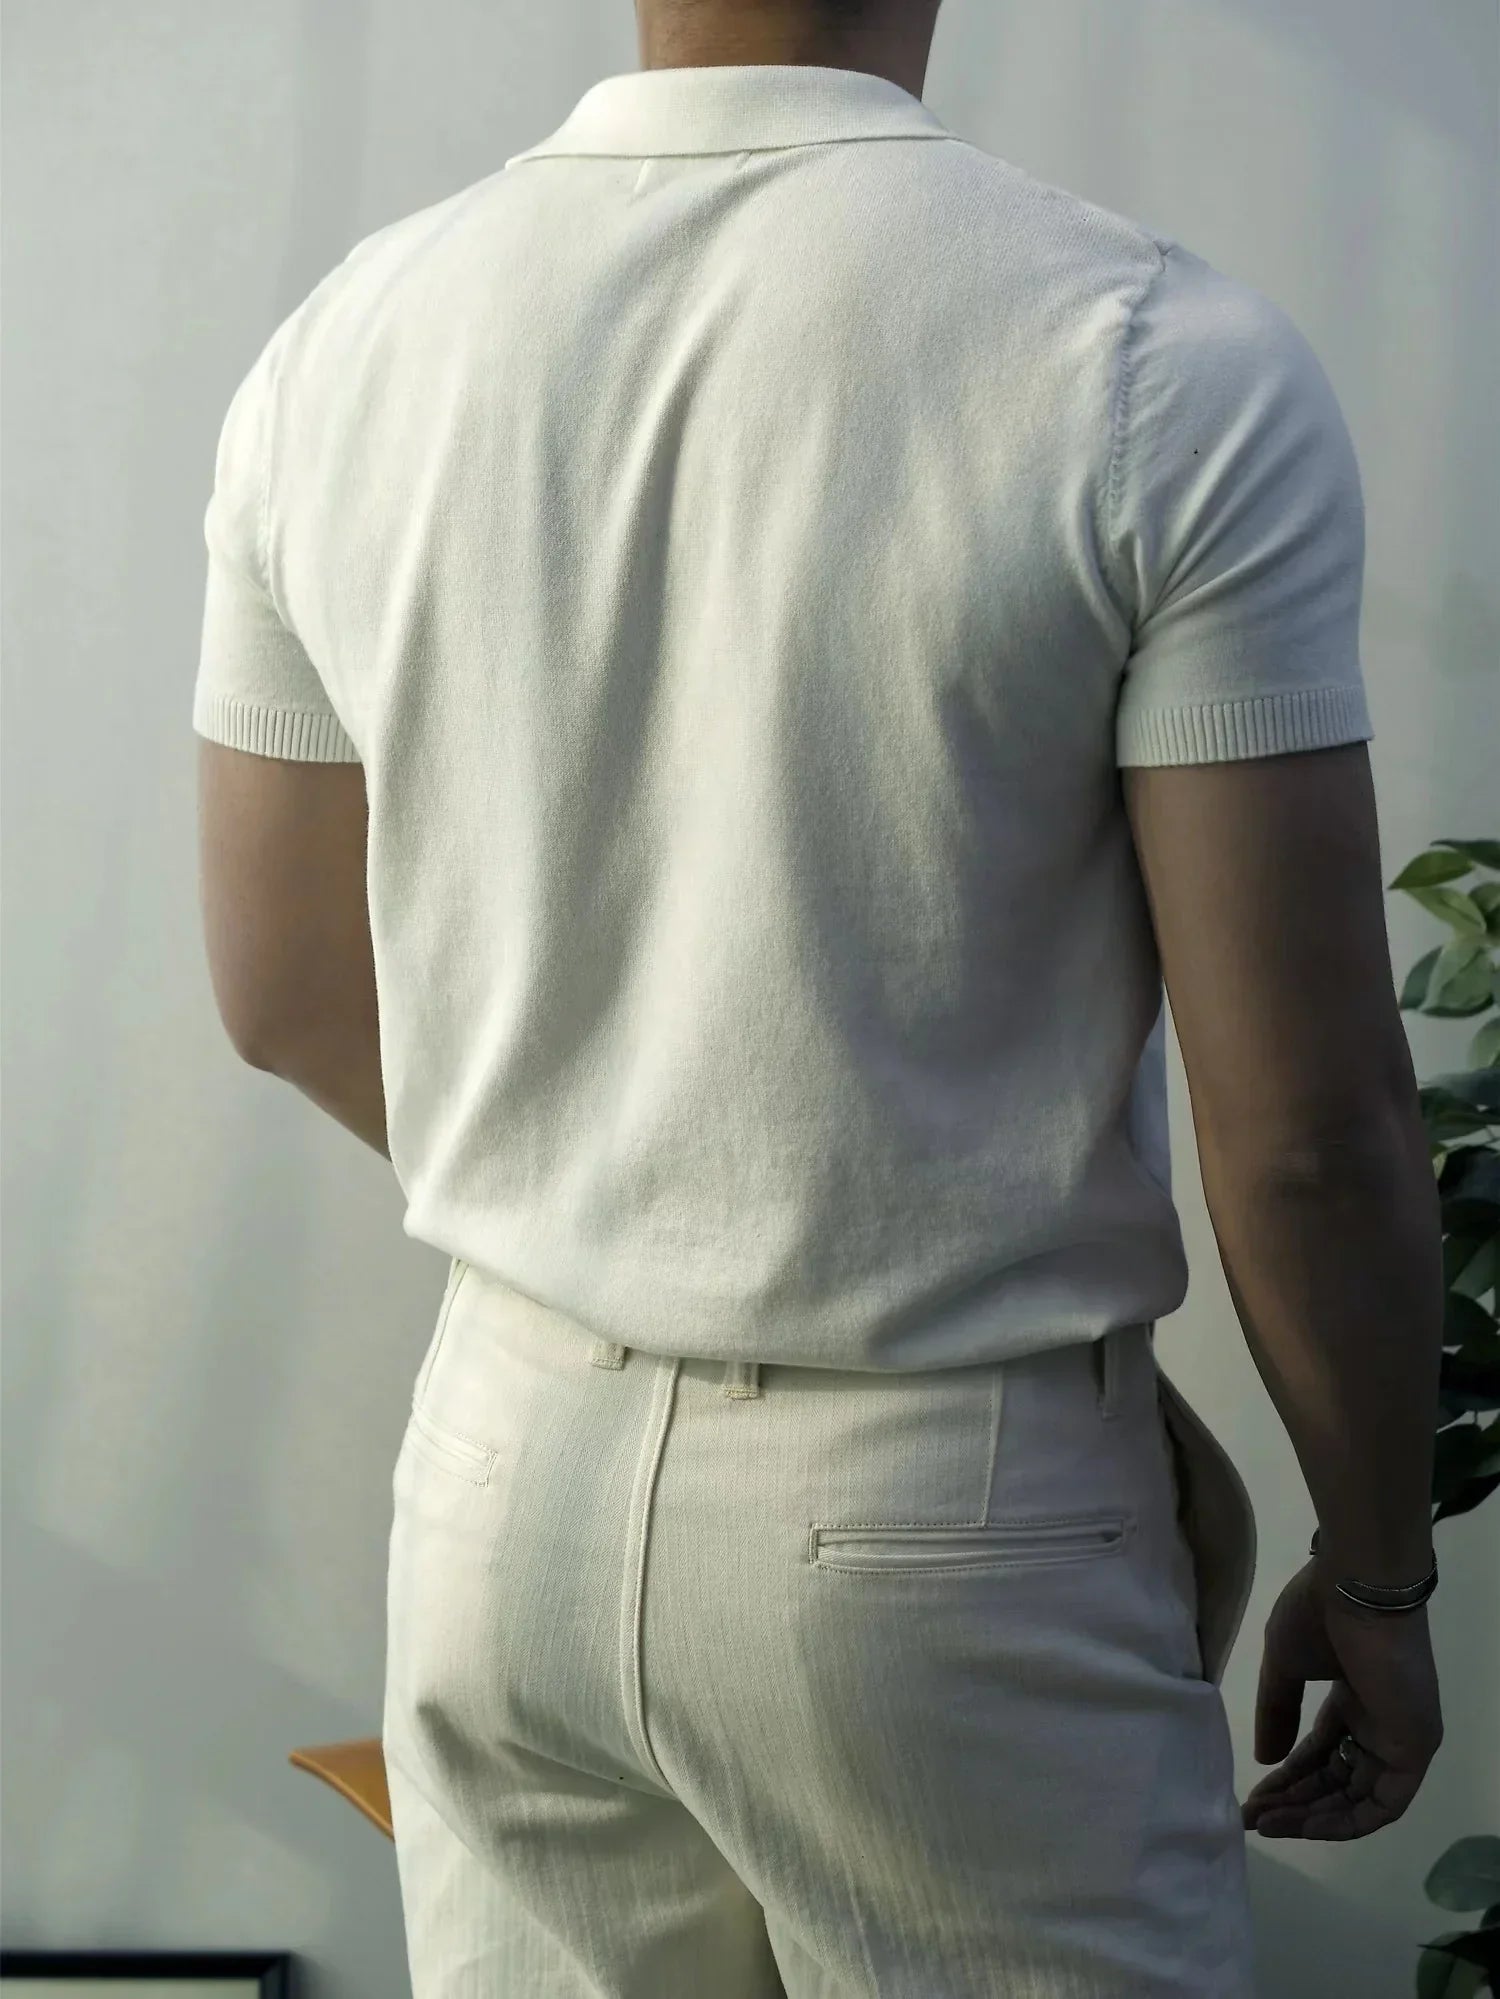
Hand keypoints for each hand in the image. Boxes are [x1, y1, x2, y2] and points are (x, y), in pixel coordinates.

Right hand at [1240, 1557, 1441, 1839]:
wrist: (1355, 1590)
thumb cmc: (1318, 1615)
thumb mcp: (1283, 1667)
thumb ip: (1276, 1714)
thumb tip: (1266, 1760)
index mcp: (1354, 1698)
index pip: (1321, 1753)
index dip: (1287, 1778)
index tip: (1253, 1797)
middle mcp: (1381, 1724)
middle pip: (1337, 1780)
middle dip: (1294, 1803)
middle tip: (1255, 1817)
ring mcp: (1400, 1738)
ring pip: (1358, 1798)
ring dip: (1313, 1817)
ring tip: (1268, 1824)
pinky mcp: (1413, 1749)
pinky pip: (1382, 1804)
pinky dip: (1345, 1821)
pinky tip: (1306, 1826)